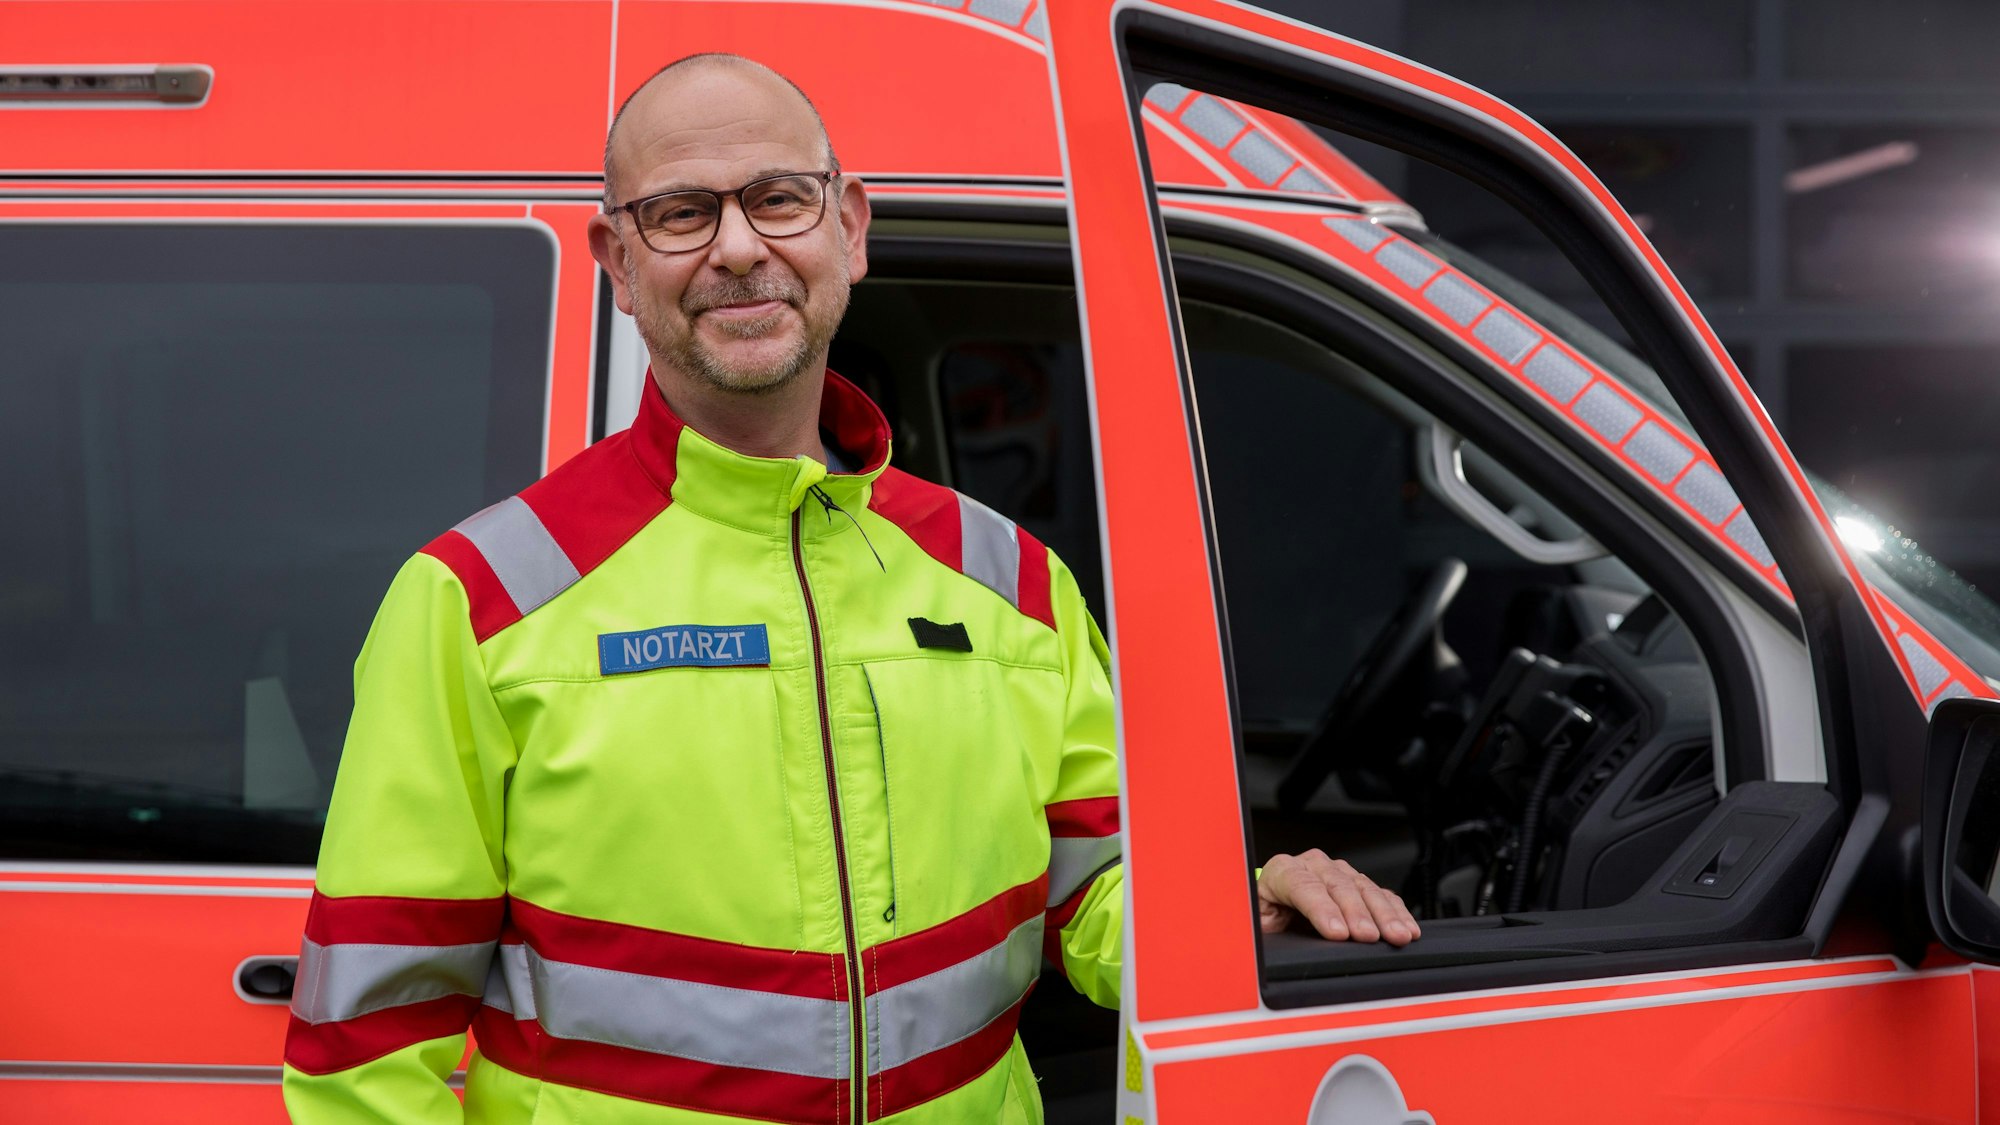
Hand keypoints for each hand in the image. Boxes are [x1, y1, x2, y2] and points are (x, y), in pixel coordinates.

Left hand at [1257, 850, 1420, 945]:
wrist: (1272, 912)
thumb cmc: (1262, 920)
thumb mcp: (1254, 925)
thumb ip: (1262, 928)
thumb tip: (1271, 939)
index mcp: (1280, 872)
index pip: (1302, 885)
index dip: (1321, 909)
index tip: (1338, 933)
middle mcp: (1310, 865)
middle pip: (1337, 885)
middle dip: (1356, 912)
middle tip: (1368, 937)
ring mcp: (1336, 872)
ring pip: (1363, 888)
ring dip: (1383, 914)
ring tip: (1396, 935)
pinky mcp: (1356, 884)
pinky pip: (1381, 894)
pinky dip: (1396, 912)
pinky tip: (1406, 927)